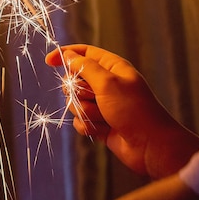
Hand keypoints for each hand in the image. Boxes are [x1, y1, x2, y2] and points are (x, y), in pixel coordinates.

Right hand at [46, 44, 198, 177]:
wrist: (150, 146)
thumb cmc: (134, 110)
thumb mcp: (108, 83)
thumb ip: (85, 67)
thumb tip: (68, 56)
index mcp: (112, 67)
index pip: (83, 53)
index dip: (65, 55)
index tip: (48, 62)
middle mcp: (106, 84)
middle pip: (74, 80)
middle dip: (78, 92)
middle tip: (93, 97)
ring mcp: (102, 104)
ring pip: (74, 103)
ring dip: (86, 112)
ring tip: (104, 117)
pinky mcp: (99, 123)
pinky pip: (79, 121)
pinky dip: (88, 126)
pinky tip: (103, 130)